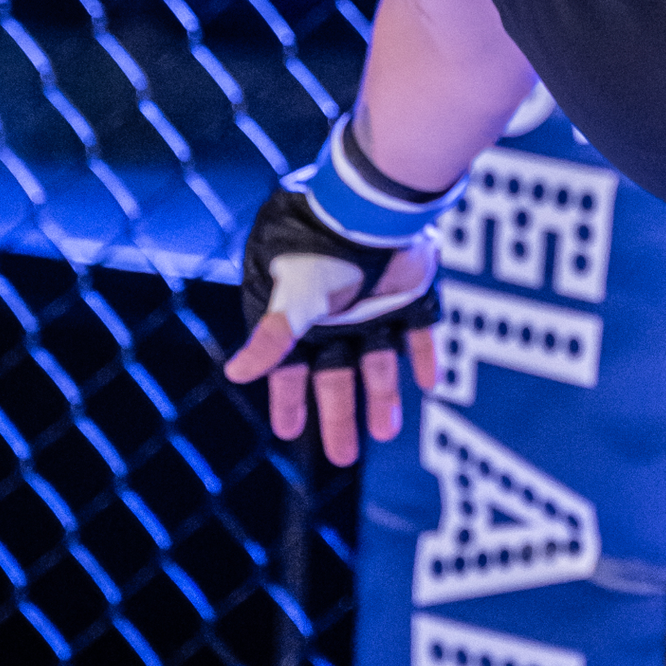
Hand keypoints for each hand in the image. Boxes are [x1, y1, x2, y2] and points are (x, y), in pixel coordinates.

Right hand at [225, 239, 440, 464]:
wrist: (374, 207)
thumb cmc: (323, 252)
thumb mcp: (296, 299)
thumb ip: (273, 338)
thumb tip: (236, 373)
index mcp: (305, 317)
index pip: (293, 370)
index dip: (290, 401)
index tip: (289, 432)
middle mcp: (340, 316)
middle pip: (337, 376)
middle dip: (339, 416)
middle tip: (341, 457)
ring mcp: (378, 304)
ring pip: (379, 361)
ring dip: (383, 396)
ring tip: (387, 433)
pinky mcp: (413, 291)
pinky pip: (422, 331)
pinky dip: (425, 357)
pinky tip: (429, 385)